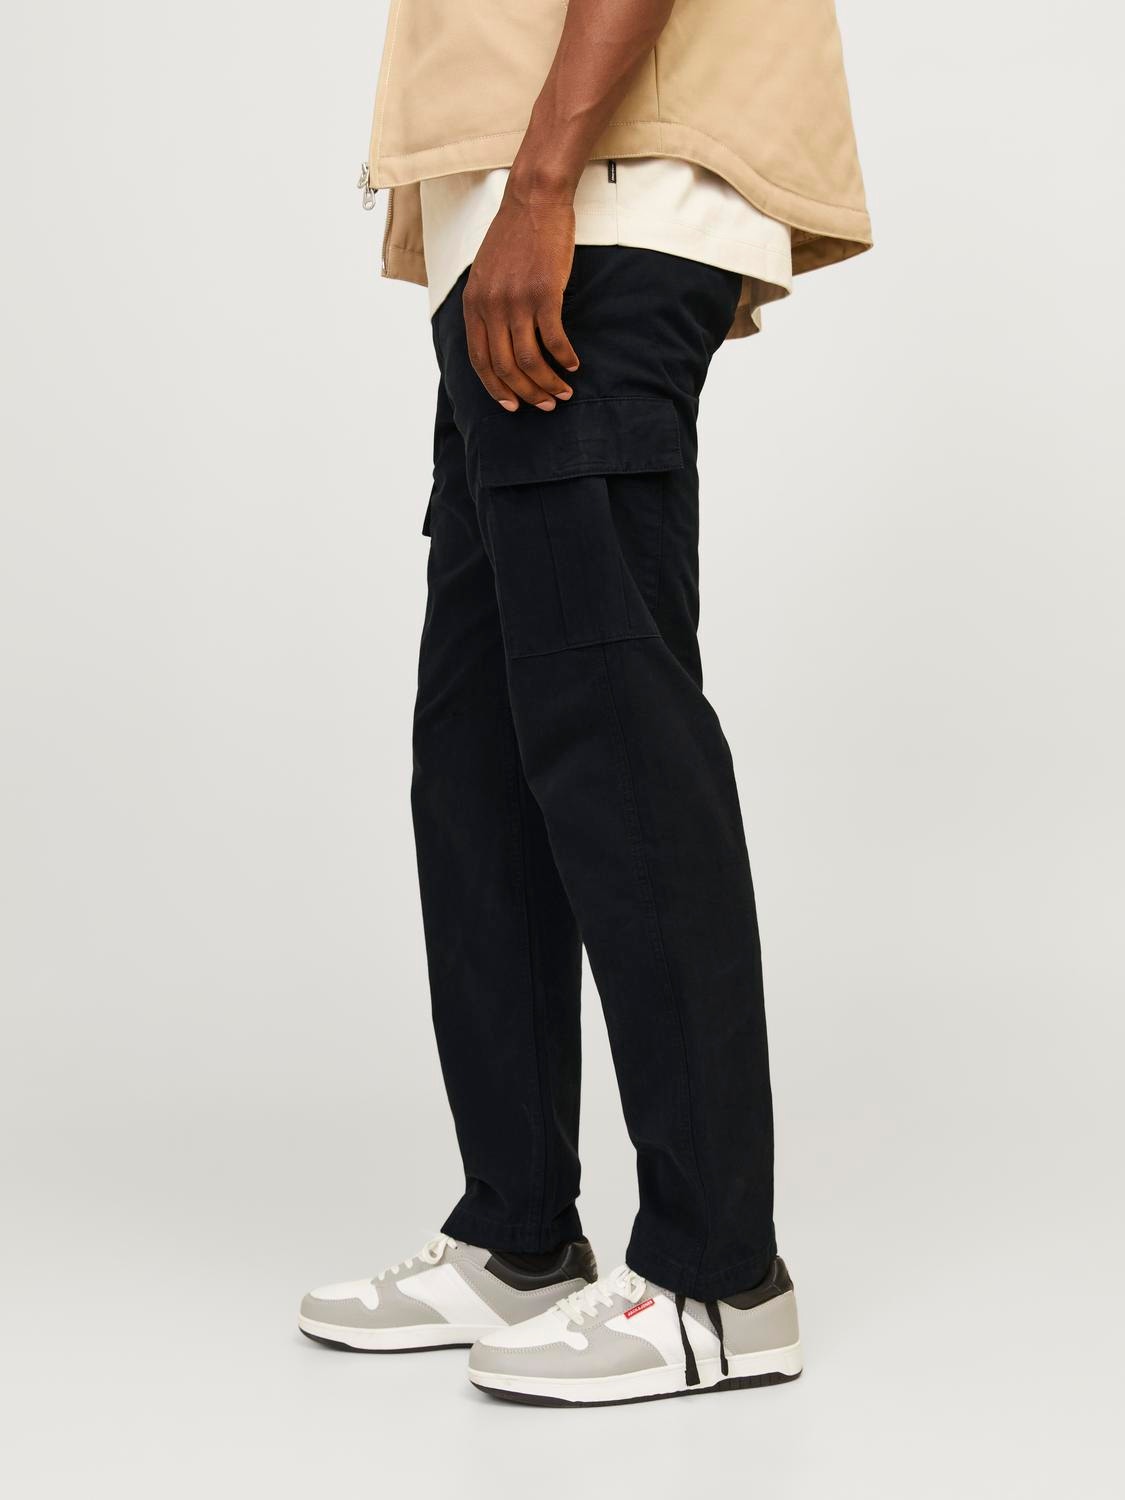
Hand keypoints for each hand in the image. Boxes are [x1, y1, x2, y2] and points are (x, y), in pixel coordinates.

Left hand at [462, 187, 579, 411]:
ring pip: (529, 360)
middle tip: (546, 405)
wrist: (533, 200)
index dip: (496, 389)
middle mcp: (490, 307)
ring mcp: (516, 301)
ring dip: (548, 383)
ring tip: (564, 392)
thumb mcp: (485, 273)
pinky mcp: (544, 293)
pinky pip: (553, 340)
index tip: (512, 405)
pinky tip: (573, 364)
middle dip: (527, 394)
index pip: (480, 361)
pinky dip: (564, 358)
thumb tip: (496, 340)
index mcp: (472, 304)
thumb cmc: (514, 235)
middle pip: (506, 367)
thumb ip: (485, 305)